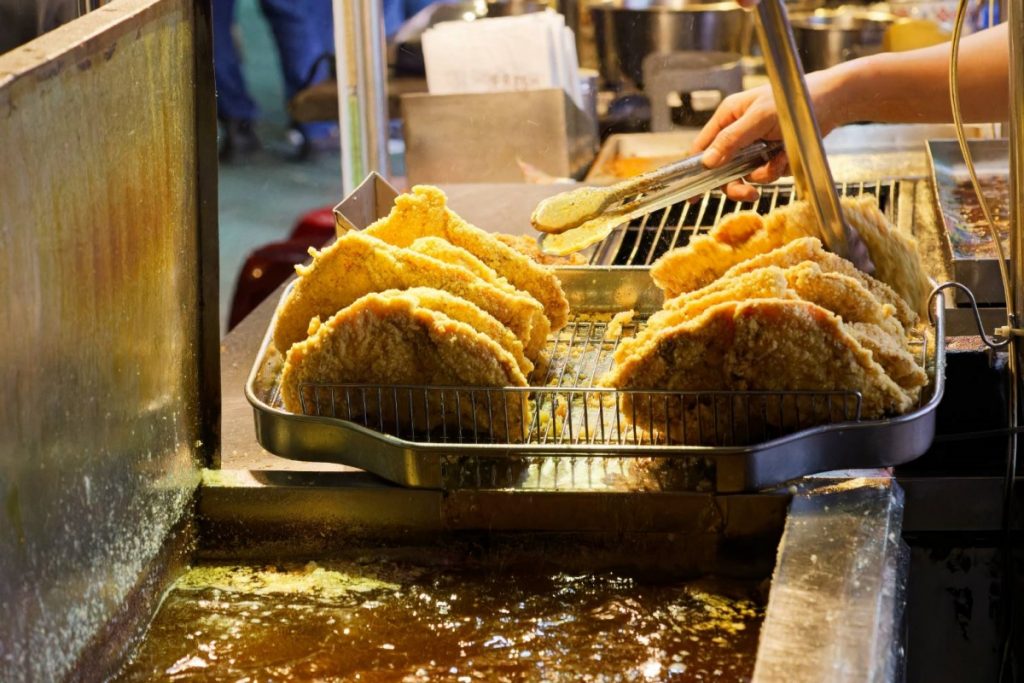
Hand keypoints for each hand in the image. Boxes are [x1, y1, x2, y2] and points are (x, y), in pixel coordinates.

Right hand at [690, 69, 850, 201]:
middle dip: (738, 182)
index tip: (692, 195)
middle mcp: (738, 132)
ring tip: (779, 159)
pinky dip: (778, 168)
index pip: (703, 148)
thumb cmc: (793, 101)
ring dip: (764, 173)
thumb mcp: (758, 118)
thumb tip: (707, 162)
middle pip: (724, 169)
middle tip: (750, 192)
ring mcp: (754, 145)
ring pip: (747, 173)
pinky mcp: (771, 154)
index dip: (697, 171)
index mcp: (728, 117)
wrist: (831, 102)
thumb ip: (731, 140)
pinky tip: (787, 155)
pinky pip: (767, 172)